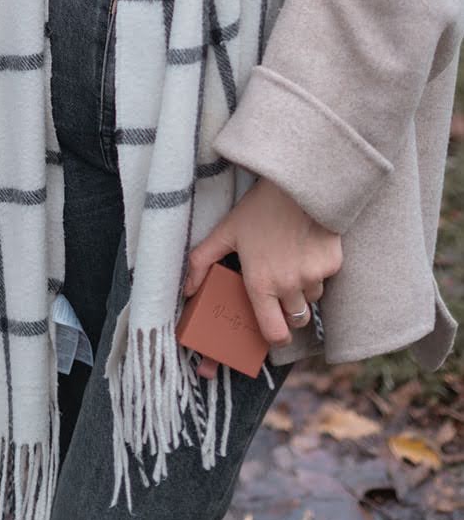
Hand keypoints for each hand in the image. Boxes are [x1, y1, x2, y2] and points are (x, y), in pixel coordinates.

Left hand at [183, 178, 342, 378]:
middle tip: (280, 286)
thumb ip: (201, 261)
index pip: (274, 334)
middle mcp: (288, 286)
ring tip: (292, 256)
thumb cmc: (259, 208)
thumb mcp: (226, 231)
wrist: (298, 184)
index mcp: (261, 283)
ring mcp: (313, 277)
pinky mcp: (333, 265)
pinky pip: (326, 279)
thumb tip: (187, 290)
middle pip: (296, 320)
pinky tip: (308, 245)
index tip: (274, 327)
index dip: (275, 336)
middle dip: (289, 310)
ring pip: (311, 298)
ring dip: (303, 288)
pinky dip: (319, 269)